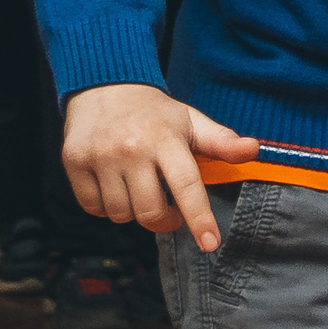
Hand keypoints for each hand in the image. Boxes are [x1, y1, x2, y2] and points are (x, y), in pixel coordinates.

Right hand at [62, 83, 259, 248]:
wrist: (103, 85)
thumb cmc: (155, 113)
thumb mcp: (191, 121)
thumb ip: (221, 141)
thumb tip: (254, 150)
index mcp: (165, 138)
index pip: (186, 185)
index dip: (199, 218)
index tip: (211, 243)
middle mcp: (131, 149)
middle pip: (151, 212)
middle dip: (165, 220)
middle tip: (171, 209)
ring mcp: (99, 156)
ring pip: (121, 214)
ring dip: (134, 211)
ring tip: (140, 188)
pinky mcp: (73, 162)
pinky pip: (94, 208)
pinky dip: (107, 207)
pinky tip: (116, 186)